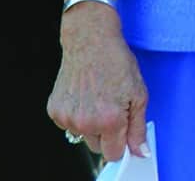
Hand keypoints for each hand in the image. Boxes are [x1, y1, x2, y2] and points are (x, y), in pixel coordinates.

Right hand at [47, 7, 148, 163]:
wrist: (90, 40)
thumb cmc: (116, 62)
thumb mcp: (138, 94)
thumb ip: (138, 128)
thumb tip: (140, 152)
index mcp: (109, 120)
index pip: (114, 154)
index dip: (121, 143)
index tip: (123, 131)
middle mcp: (86, 123)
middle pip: (97, 147)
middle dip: (106, 134)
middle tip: (111, 108)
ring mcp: (67, 117)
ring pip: (82, 136)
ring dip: (90, 124)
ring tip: (97, 98)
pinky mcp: (54, 111)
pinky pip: (68, 124)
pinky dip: (76, 115)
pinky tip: (83, 96)